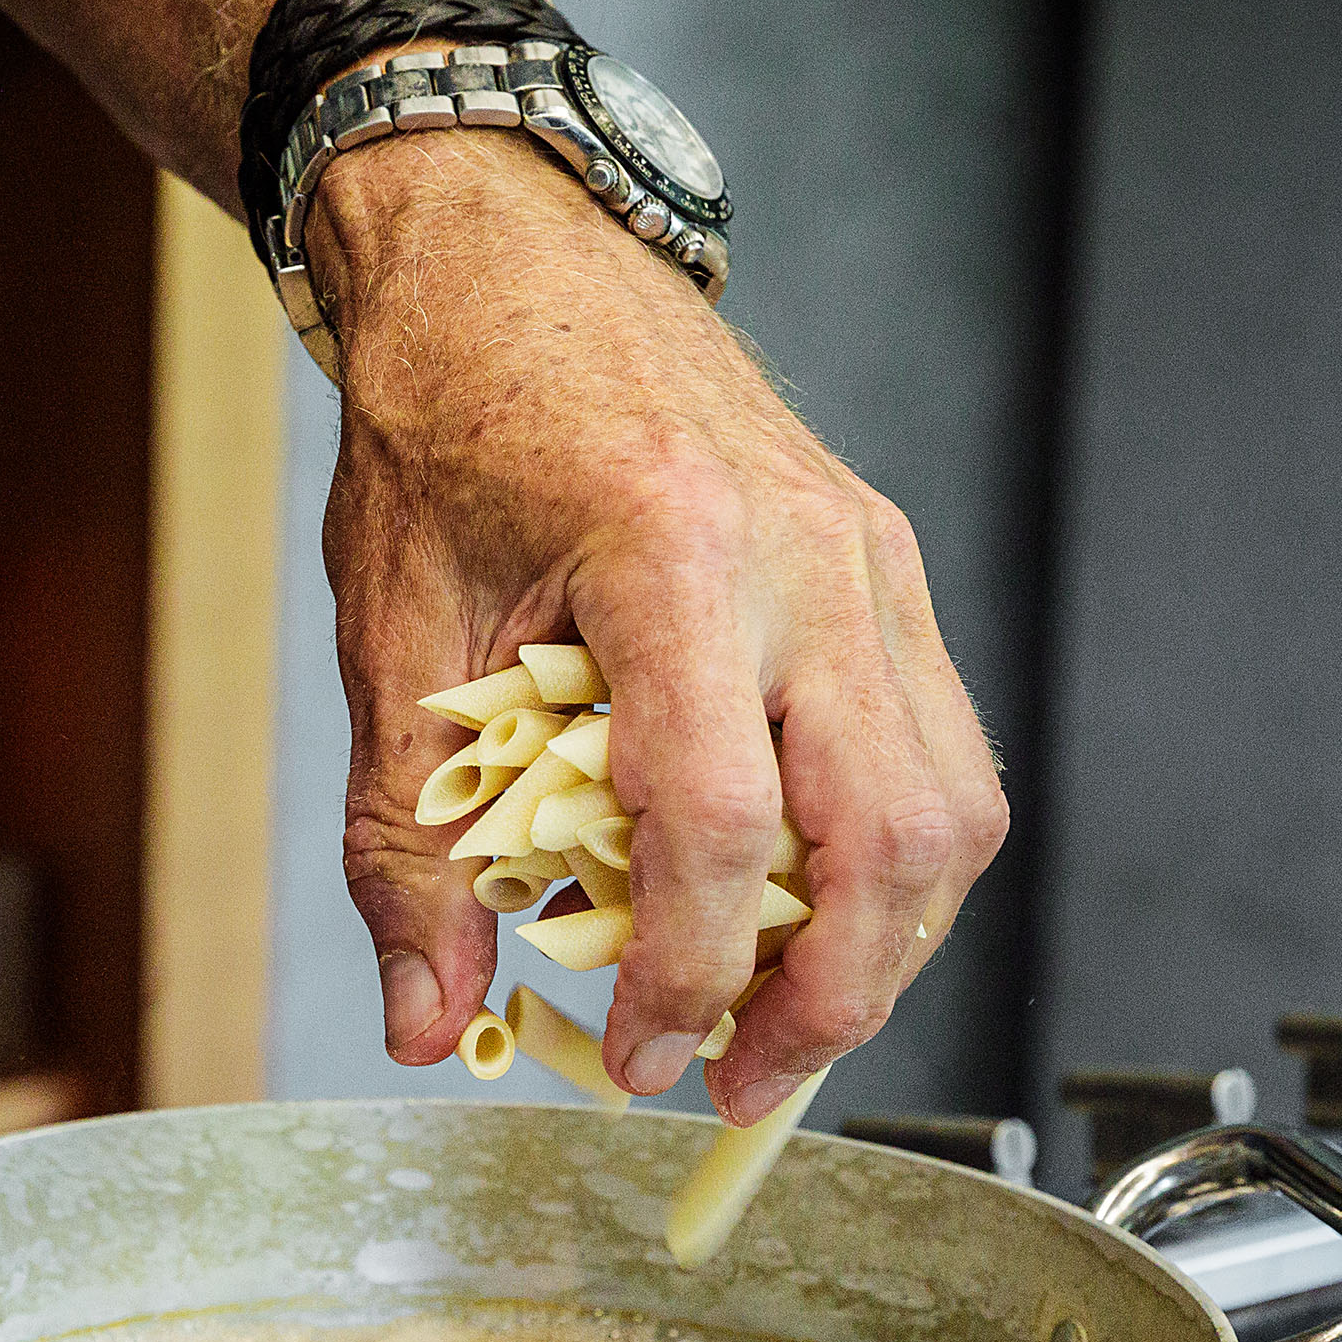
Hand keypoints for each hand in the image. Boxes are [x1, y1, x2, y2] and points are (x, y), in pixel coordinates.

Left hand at [310, 126, 1008, 1123]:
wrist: (505, 257)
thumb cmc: (443, 420)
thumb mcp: (392, 641)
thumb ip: (407, 848)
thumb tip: (430, 1024)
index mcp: (675, 551)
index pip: (724, 818)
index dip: (691, 971)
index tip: (641, 1058)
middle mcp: (808, 551)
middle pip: (891, 833)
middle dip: (830, 996)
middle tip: (738, 1083)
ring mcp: (868, 554)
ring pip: (950, 804)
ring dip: (885, 945)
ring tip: (779, 1024)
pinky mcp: (884, 563)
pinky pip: (937, 746)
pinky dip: (893, 859)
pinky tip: (808, 912)